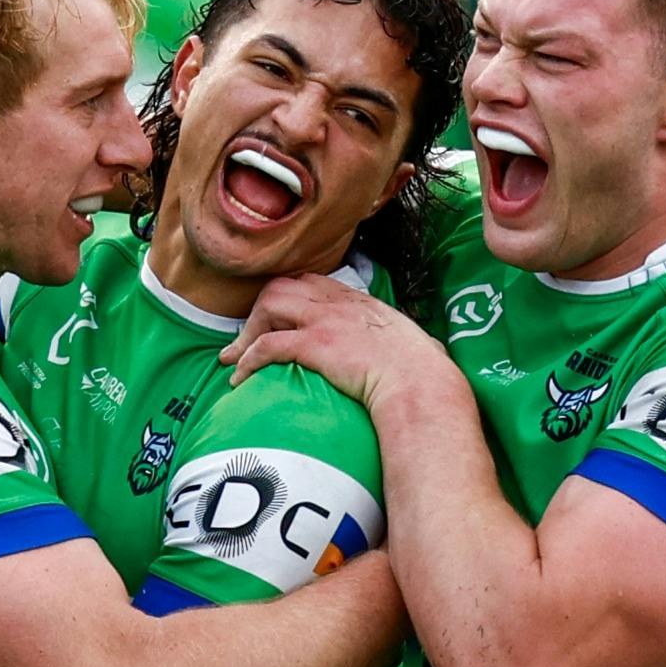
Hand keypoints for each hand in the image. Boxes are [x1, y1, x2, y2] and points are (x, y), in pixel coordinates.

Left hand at [227, 273, 459, 413]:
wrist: (421, 384)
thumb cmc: (425, 374)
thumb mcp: (415, 345)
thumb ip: (406, 343)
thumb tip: (429, 355)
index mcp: (359, 301)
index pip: (311, 282)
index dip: (286, 299)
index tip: (275, 320)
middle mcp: (339, 303)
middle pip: (283, 287)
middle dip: (258, 312)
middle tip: (247, 341)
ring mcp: (326, 320)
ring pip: (268, 306)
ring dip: (248, 333)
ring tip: (237, 360)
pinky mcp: (316, 344)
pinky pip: (267, 345)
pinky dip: (247, 360)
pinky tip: (241, 378)